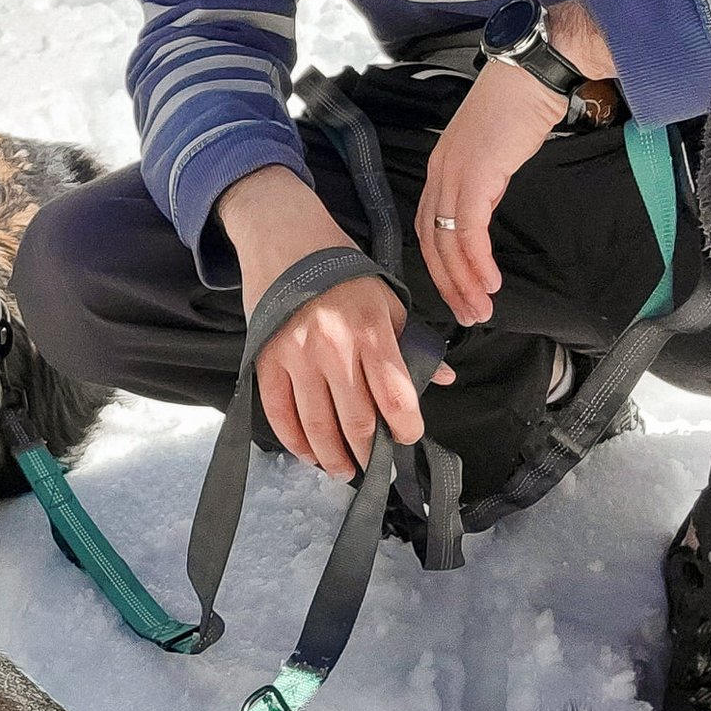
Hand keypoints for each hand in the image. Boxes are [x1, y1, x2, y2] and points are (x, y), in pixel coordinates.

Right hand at [217, 165, 450, 478]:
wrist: (285, 240)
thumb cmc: (343, 273)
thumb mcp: (387, 301)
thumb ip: (412, 344)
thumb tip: (444, 379)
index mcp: (372, 332)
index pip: (395, 397)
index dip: (406, 429)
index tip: (408, 438)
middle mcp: (335, 349)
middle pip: (357, 422)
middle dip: (370, 455)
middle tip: (375, 467)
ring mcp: (296, 356)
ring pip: (317, 426)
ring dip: (333, 457)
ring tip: (343, 470)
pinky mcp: (266, 359)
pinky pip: (278, 412)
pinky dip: (294, 441)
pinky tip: (308, 453)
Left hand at [416, 60, 564, 327]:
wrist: (533, 78)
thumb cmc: (520, 109)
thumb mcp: (494, 152)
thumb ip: (484, 182)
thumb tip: (486, 211)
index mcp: (442, 168)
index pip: (430, 227)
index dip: (441, 265)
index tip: (458, 292)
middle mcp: (440, 172)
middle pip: (431, 241)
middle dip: (448, 283)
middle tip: (467, 314)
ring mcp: (454, 173)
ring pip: (447, 241)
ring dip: (464, 280)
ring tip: (480, 307)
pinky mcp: (476, 175)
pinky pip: (469, 230)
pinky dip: (476, 260)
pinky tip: (490, 281)